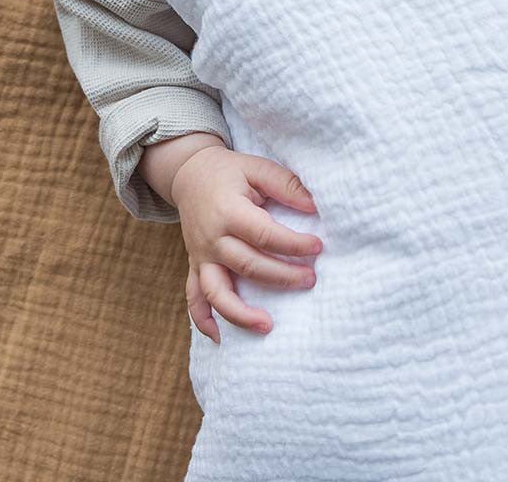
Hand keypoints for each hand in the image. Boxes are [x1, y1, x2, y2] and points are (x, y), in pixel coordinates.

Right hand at [171, 144, 321, 343]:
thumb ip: (286, 184)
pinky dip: (204, 321)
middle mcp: (212, 238)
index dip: (293, 244)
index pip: (264, 235)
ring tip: (269, 326)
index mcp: (229, 212)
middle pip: (248, 266)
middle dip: (282, 277)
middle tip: (311, 280)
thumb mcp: (258, 168)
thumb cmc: (230, 171)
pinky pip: (194, 298)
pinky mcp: (195, 265)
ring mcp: (201, 256)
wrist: (189, 173)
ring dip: (241, 313)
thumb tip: (314, 207)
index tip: (318, 247)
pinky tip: (221, 339)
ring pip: (217, 292)